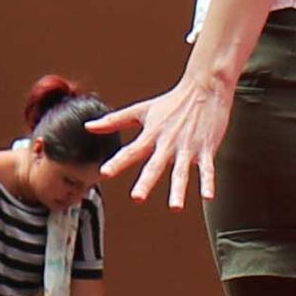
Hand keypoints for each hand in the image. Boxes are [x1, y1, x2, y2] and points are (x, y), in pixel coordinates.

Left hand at [95, 62, 236, 214]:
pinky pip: (207, 169)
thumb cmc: (171, 101)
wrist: (206, 87)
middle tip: (137, 198)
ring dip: (178, 189)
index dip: (118, 162)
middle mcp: (169, 142)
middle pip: (156, 165)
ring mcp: (188, 147)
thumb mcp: (141, 109)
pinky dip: (208, 183)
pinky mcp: (207, 148)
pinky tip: (207, 197)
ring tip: (175, 207)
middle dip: (146, 181)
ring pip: (182, 171)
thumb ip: (115, 120)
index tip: (105, 173)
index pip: (131, 150)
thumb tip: (88, 126)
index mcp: (152, 134)